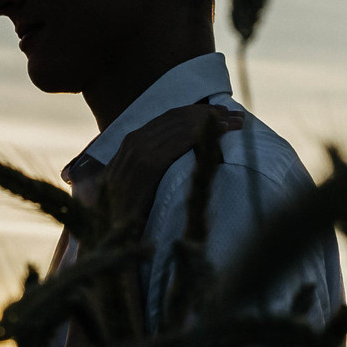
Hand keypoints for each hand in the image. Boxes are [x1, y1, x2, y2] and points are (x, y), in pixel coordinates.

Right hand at [101, 102, 243, 230]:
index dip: (198, 112)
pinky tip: (223, 134)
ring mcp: (139, 152)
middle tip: (237, 117)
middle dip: (210, 114)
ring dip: (214, 121)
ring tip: (237, 123)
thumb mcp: (139, 182)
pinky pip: (181, 142)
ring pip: (183, 125)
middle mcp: (134, 141)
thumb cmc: (127, 214)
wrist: (108, 233)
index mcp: (131, 142)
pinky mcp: (148, 166)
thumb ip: (153, 164)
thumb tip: (180, 154)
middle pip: (179, 117)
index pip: (169, 117)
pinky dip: (205, 134)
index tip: (222, 114)